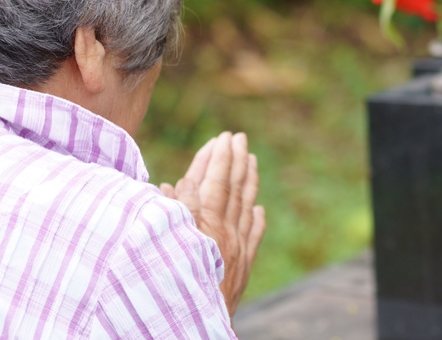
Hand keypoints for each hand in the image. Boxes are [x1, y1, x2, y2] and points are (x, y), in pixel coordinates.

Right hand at [160, 132, 265, 317]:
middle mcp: (226, 233)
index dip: (219, 158)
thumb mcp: (165, 244)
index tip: (224, 137)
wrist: (195, 328)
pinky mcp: (243, 268)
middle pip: (233, 190)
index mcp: (206, 225)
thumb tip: (173, 186)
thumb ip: (173, 213)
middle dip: (236, 161)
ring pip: (246, 208)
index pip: (215, 182)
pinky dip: (256, 219)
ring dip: (248, 182)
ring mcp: (237, 250)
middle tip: (239, 138)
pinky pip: (253, 237)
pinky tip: (259, 209)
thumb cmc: (172, 286)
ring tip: (252, 159)